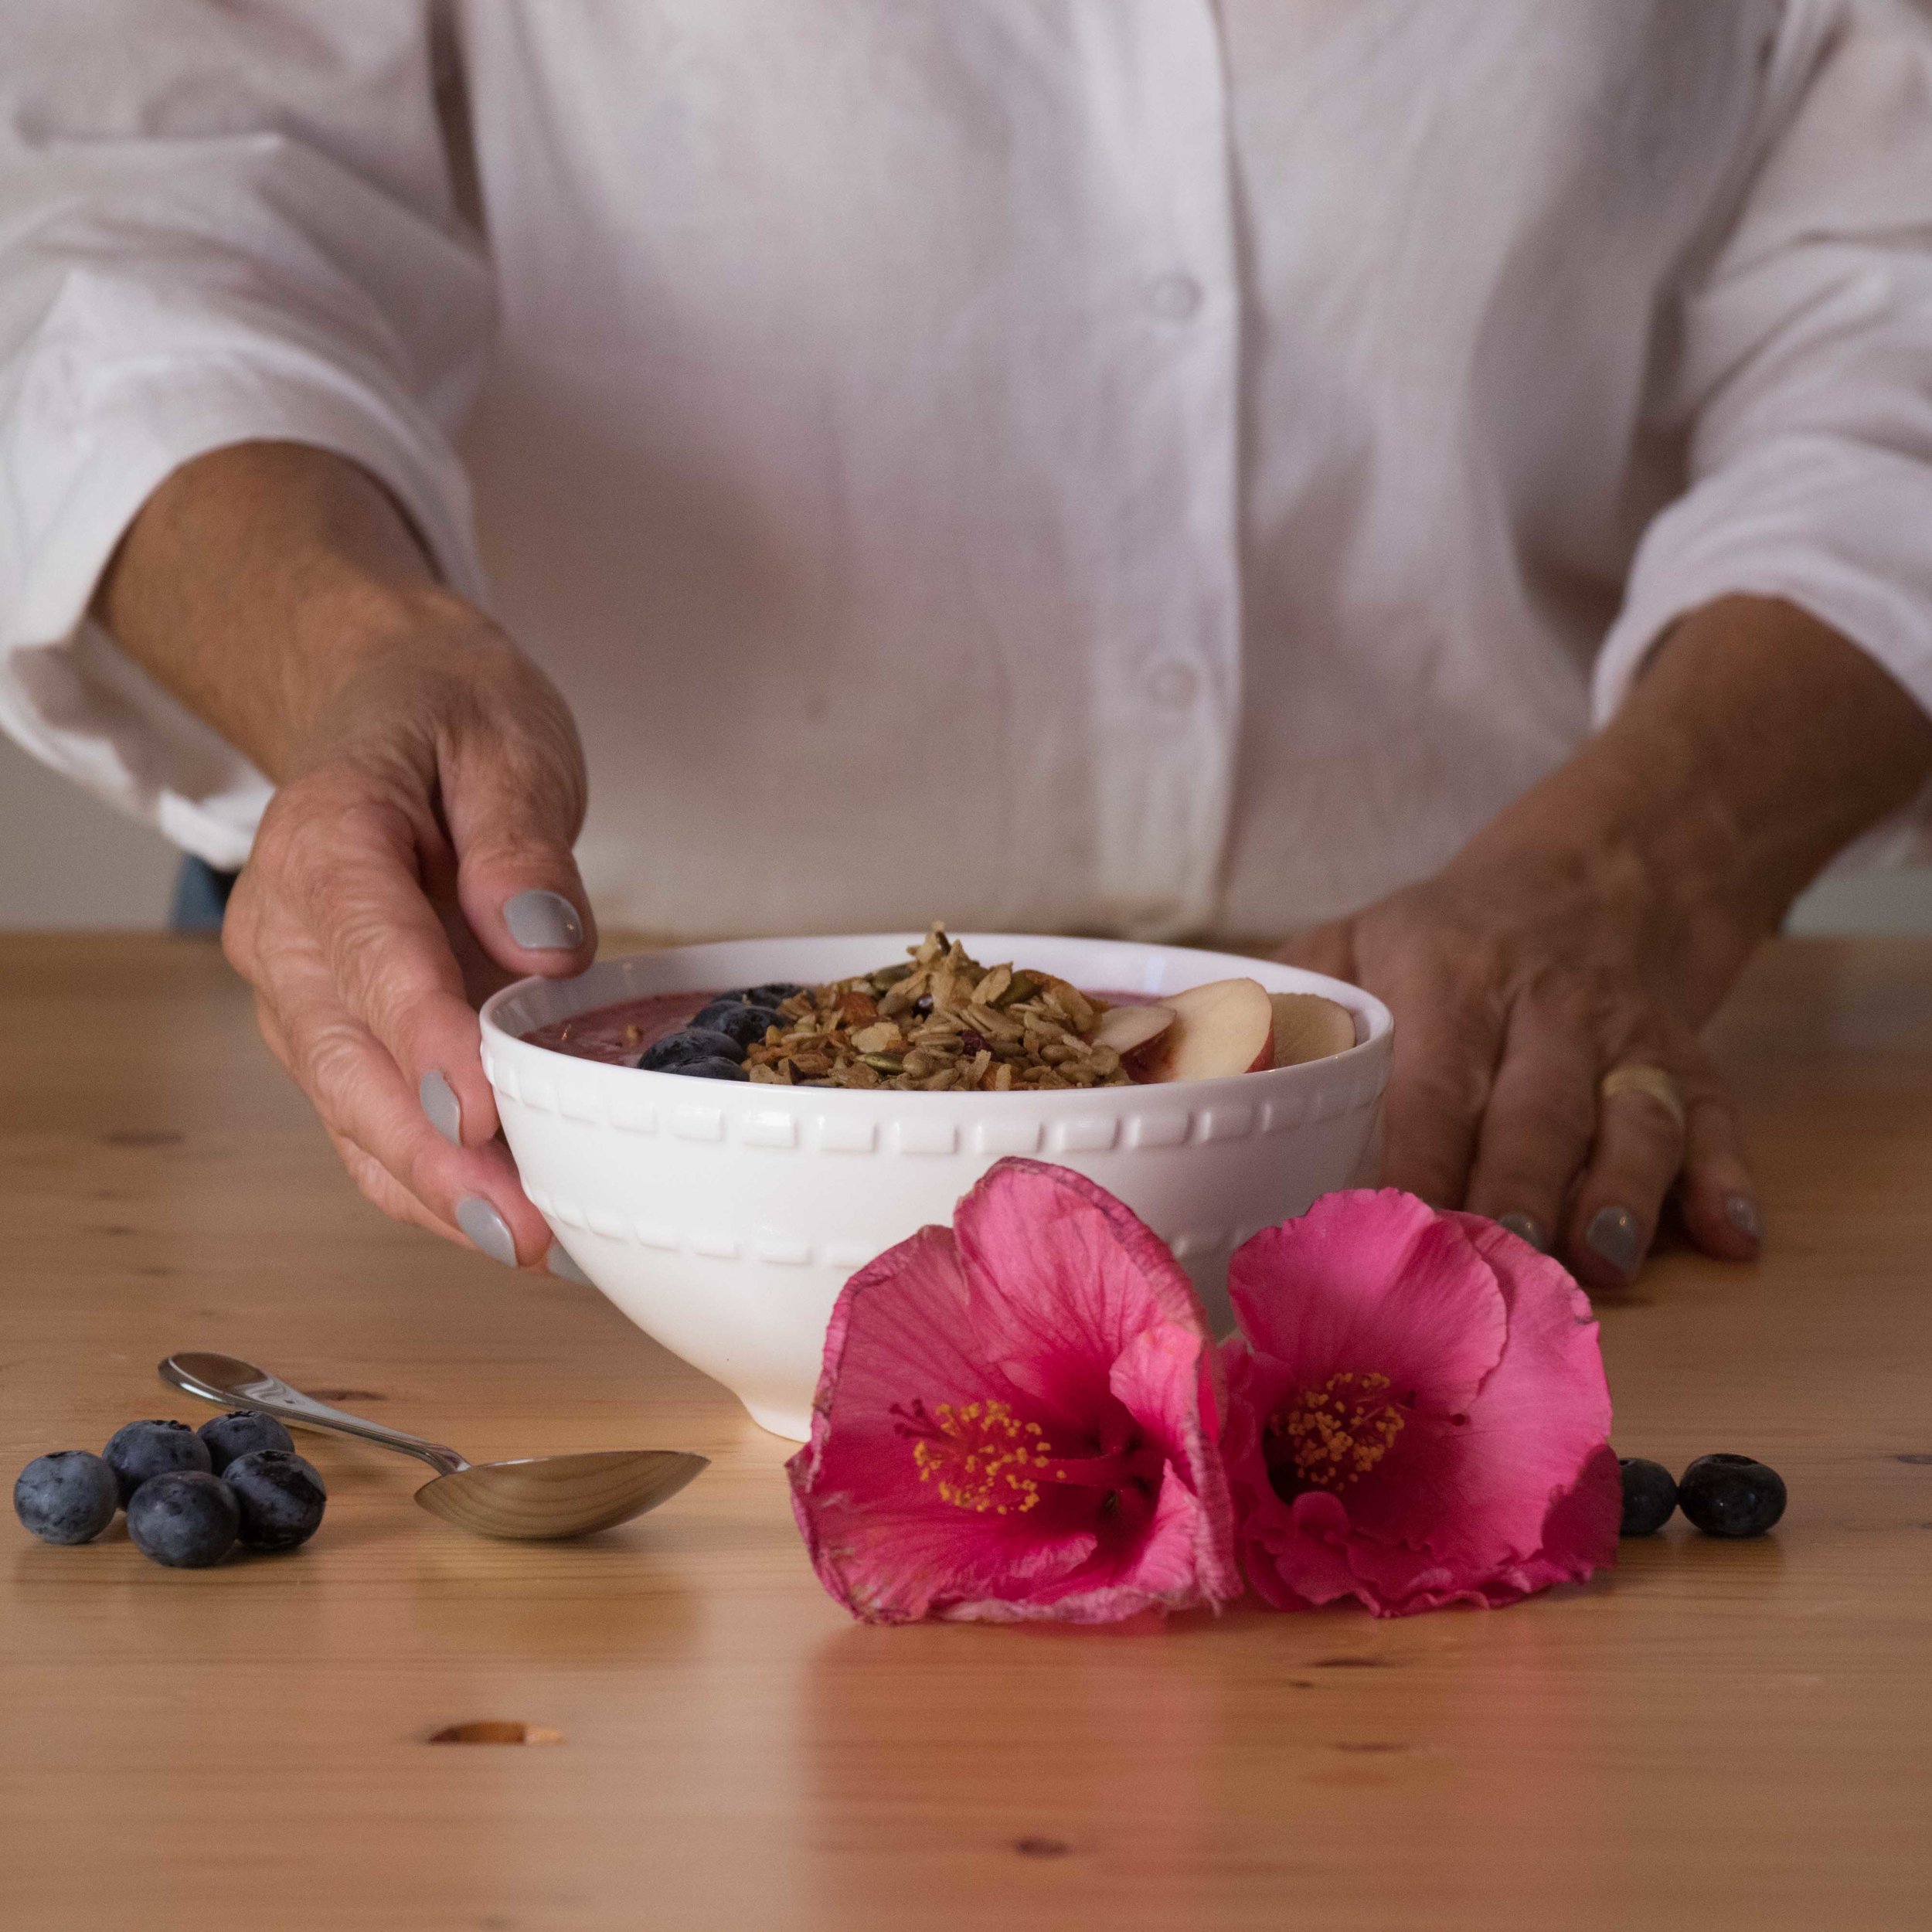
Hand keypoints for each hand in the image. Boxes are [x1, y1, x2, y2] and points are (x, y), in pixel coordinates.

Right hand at [223, 607, 595, 1264]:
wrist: (389, 708)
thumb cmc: (451, 720)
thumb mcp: (507, 743)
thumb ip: (521, 841)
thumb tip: (541, 941)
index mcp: (326, 840)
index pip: (371, 953)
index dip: (426, 1042)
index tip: (483, 1111)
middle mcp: (288, 929)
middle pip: (346, 1058)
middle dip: (431, 1153)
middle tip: (520, 1224)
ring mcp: (301, 992)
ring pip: (350, 1111)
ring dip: (434, 1187)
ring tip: (526, 1245)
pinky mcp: (337, 1034)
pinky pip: (367, 1123)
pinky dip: (429, 1181)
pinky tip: (501, 1224)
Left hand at [1277, 847, 1759, 1291]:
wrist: (1592, 877)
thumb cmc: (1444, 939)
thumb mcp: (1355, 939)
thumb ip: (1290, 1004)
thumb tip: (1209, 1088)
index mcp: (1448, 977)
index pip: (1430, 1082)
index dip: (1416, 1158)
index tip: (1391, 1229)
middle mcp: (1545, 1005)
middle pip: (1534, 1107)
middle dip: (1516, 1184)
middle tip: (1495, 1255)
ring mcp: (1624, 1037)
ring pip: (1631, 1116)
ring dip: (1621, 1190)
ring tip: (1603, 1259)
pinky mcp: (1687, 1063)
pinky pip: (1716, 1120)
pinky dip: (1727, 1178)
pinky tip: (1731, 1235)